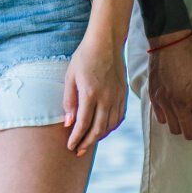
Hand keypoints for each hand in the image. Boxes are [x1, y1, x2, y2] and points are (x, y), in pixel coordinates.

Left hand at [63, 33, 127, 155]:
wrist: (106, 41)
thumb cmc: (84, 57)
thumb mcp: (70, 77)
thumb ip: (69, 101)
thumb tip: (68, 123)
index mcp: (90, 93)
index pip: (83, 124)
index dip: (76, 138)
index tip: (70, 146)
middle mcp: (106, 97)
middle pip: (98, 129)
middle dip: (87, 143)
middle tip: (78, 151)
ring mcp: (117, 96)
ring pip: (110, 125)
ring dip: (100, 137)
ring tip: (89, 141)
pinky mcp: (123, 93)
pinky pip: (119, 116)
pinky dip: (111, 127)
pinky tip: (104, 129)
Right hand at [146, 32, 191, 139]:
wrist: (171, 42)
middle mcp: (181, 103)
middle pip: (190, 134)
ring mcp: (165, 101)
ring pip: (175, 129)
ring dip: (184, 126)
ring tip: (188, 117)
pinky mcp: (154, 98)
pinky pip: (162, 119)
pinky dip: (170, 118)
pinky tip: (175, 109)